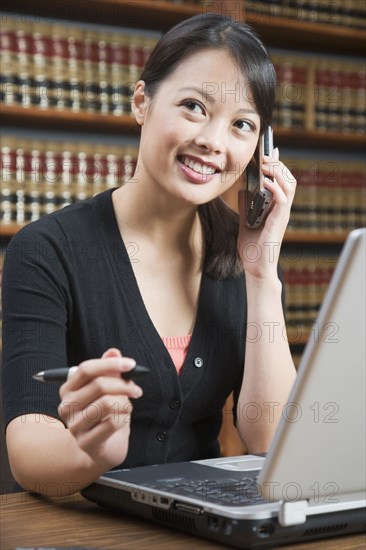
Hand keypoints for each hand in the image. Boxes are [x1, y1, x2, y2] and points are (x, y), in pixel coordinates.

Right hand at [58, 348, 142, 469]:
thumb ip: (109, 369)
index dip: (110, 364)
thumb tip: (113, 351)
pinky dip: (124, 418)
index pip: (86, 369)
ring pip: (107, 403)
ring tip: (127, 407)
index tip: (132, 364)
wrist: (102, 448)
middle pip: (99, 385)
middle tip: (136, 391)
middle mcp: (66, 406)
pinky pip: (112, 423)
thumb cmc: (105, 414)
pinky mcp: (86, 443)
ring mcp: (74, 426)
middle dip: (124, 385)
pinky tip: (123, 420)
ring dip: (125, 403)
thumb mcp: (108, 389)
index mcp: (68, 389)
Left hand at [237, 147, 296, 279]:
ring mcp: (282, 215)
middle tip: (266, 154)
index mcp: (275, 208)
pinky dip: (276, 188)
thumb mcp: (244, 222)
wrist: (255, 269)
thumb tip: (242, 191)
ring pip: (289, 186)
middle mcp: (282, 209)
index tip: (271, 150)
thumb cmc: (252, 250)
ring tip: (266, 164)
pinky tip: (266, 181)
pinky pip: (283, 200)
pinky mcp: (279, 222)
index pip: (281, 181)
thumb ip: (245, 207)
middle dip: (278, 164)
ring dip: (278, 172)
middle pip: (288, 179)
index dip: (277, 164)